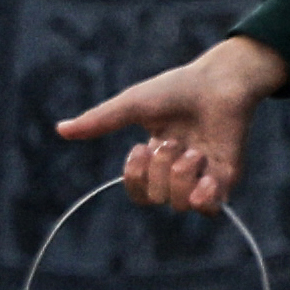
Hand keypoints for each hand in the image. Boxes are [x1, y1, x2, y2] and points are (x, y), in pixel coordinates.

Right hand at [53, 34, 286, 213]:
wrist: (219, 81)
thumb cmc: (177, 88)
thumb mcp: (131, 105)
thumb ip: (100, 121)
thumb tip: (61, 129)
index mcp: (156, 158)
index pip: (138, 192)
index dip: (134, 176)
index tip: (140, 147)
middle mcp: (179, 171)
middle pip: (156, 198)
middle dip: (160, 169)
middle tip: (174, 141)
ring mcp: (204, 176)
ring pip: (180, 205)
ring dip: (182, 175)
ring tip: (195, 150)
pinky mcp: (228, 177)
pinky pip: (211, 208)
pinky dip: (204, 196)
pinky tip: (205, 174)